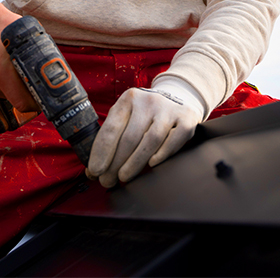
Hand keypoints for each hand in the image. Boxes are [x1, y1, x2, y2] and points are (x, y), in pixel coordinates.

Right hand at [0, 0, 38, 111]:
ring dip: (16, 89)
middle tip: (37, 82)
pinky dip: (5, 85)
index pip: (23, 104)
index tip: (45, 96)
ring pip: (7, 97)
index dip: (37, 102)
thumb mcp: (28, 37)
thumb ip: (39, 57)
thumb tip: (55, 73)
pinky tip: (6, 69)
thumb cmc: (3, 25)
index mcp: (0, 71)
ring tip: (17, 70)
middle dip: (29, 95)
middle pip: (17, 101)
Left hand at [86, 79, 205, 186]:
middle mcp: (148, 101)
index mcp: (129, 99)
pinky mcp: (187, 118)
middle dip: (116, 163)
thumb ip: (113, 137)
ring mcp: (169, 108)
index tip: (95, 171)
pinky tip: (151, 165)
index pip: (112, 128)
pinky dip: (161, 154)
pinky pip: (173, 140)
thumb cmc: (146, 115)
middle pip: (129, 138)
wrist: (179, 98)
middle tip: (107, 181)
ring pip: (150, 140)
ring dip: (135, 163)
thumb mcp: (128, 116)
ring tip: (124, 177)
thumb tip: (93, 170)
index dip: (101, 152)